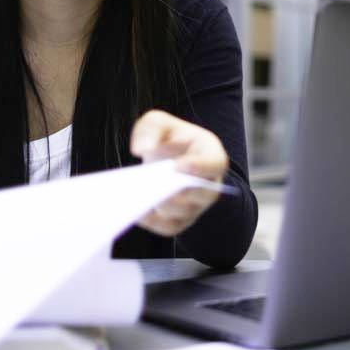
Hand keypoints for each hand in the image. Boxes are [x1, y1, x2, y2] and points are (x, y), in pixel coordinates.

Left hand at [130, 110, 228, 236]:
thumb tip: (142, 148)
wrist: (167, 159)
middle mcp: (210, 184)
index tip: (178, 166)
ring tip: (139, 198)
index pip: (214, 164)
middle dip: (178, 191)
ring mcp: (197, 205)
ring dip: (162, 206)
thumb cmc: (168, 139)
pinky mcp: (181, 220)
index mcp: (212, 156)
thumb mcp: (159, 122)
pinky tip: (135, 210)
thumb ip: (151, 128)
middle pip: (201, 194)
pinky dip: (152, 221)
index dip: (199, 167)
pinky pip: (169, 227)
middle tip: (155, 186)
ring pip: (184, 212)